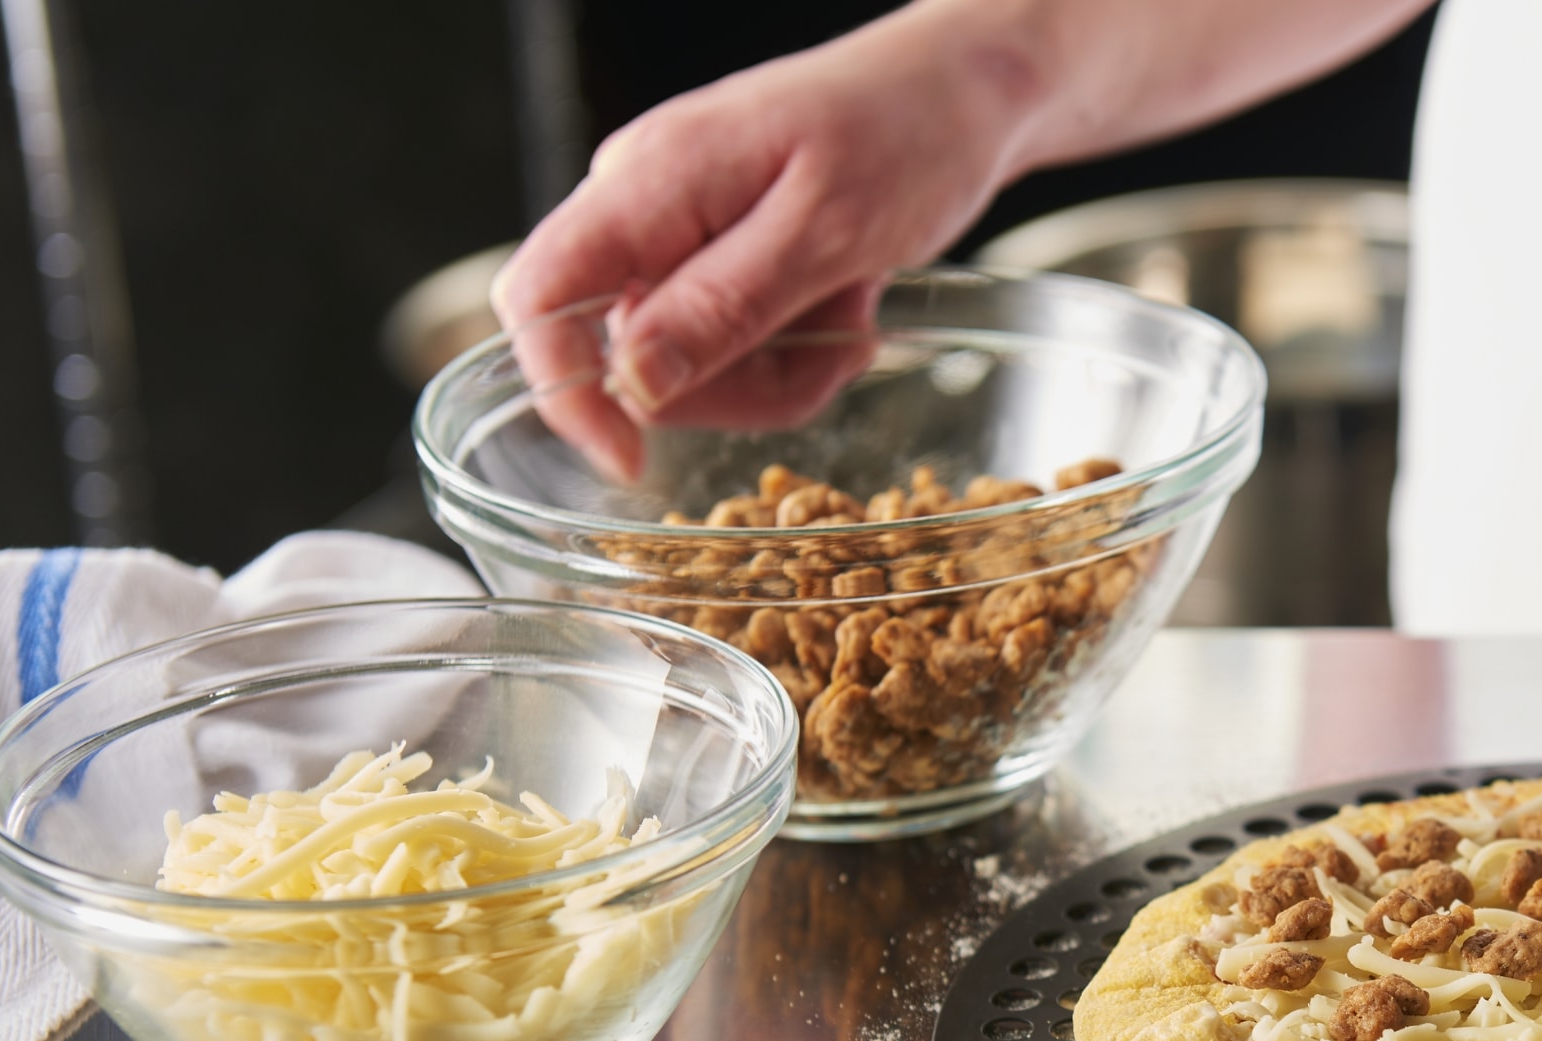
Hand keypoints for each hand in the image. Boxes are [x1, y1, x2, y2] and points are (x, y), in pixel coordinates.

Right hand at [488, 0, 1430, 476]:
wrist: (1005, 73)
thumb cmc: (921, 122)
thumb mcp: (833, 222)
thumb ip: (721, 302)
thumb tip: (627, 382)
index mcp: (651, 188)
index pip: (537, 303)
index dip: (561, 396)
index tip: (635, 465)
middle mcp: (665, 213)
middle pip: (620, 351)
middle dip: (713, 383)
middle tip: (812, 351)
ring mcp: (715, 236)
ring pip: (695, 364)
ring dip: (777, 372)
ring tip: (854, 308)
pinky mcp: (767, 260)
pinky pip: (760, 350)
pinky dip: (811, 353)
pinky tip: (864, 302)